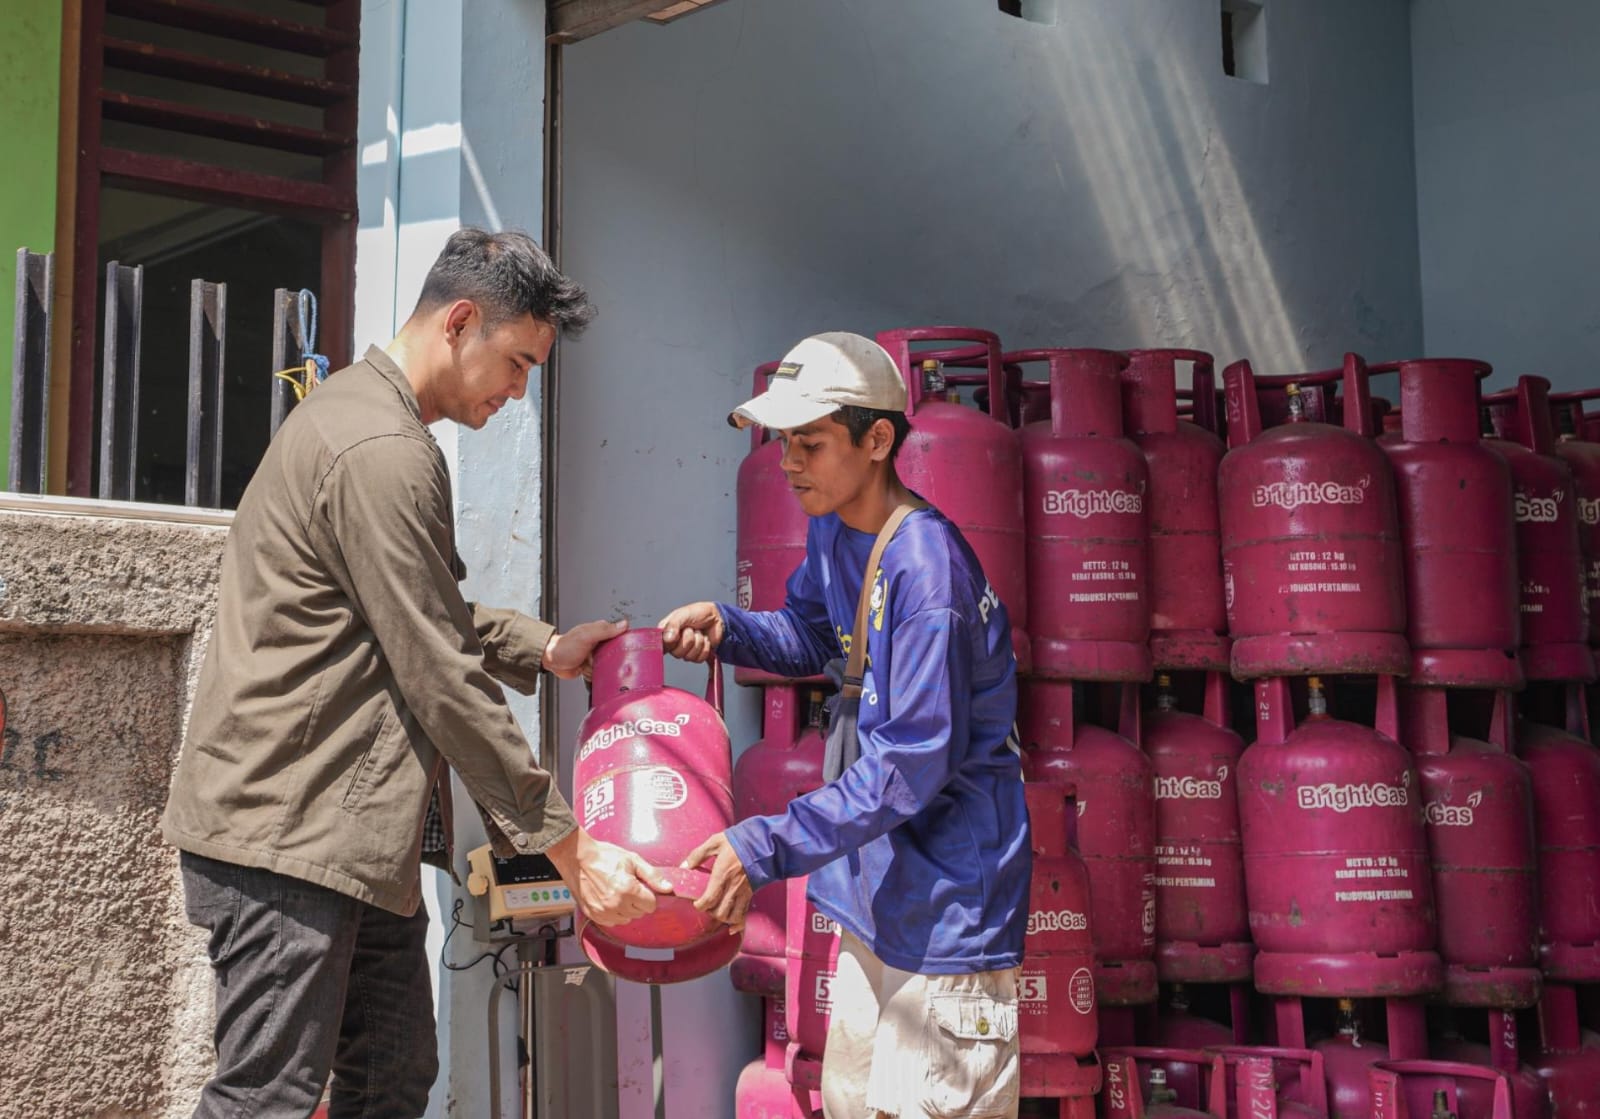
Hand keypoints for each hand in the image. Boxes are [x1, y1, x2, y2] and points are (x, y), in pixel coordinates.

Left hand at [544, 618, 627, 679]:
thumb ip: (605, 630)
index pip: (620, 633)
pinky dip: (601, 674)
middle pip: (617, 651)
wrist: (551, 661)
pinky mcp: (592, 666)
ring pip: (611, 663)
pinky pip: (602, 672)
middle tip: (613, 661)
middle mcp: (599, 642)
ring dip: (607, 667)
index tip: (631, 647)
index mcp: (600, 631)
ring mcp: (596, 655)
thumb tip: (624, 624)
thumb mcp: (587, 636)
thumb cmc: (564, 647)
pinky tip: (597, 673)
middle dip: (616, 658)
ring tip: (601, 667)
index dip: (627, 640)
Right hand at [546, 828, 672, 926]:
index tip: (642, 887)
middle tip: (628, 886)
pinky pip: (612, 922)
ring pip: (626, 919)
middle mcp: (616, 904)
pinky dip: (613, 913)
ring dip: (626, 909)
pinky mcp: (593, 915)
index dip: (649, 895)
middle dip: (638, 901)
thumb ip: (652, 876)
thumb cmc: (605, 856)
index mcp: (628, 889)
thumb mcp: (633, 860)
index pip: (651, 905)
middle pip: (639, 913)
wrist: (577, 858)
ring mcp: (603, 911)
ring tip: (618, 892)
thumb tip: (668, 888)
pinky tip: (609, 898)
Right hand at [658, 602, 724, 662]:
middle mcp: (673, 644)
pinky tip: (704, 639)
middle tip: (691, 629)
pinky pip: (699, 658)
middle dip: (689, 639)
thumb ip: (673, 625)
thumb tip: (667, 639)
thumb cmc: (697, 613)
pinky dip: (705, 647)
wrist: (716, 617)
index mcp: (666, 632)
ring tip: (699, 632)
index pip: (661, 645)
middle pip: (677, 653)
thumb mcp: (683, 614)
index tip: (677, 635)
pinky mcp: (696, 655)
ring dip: (698, 642)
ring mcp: (685, 650)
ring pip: (689, 657)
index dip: (670, 642)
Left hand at [680, 831, 752, 933]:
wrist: (764, 843)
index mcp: (722, 874)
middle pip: (720, 912)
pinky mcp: (751, 894)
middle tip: (707, 907)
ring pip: (733, 917)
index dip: (701, 905)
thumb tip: (684, 866)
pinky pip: (745, 914)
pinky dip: (738, 924)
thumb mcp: (716, 842)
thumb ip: (698, 854)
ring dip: (723, 919)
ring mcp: (744, 892)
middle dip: (711, 913)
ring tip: (717, 913)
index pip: (709, 899)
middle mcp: (733, 887)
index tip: (696, 903)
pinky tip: (732, 927)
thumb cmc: (738, 841)